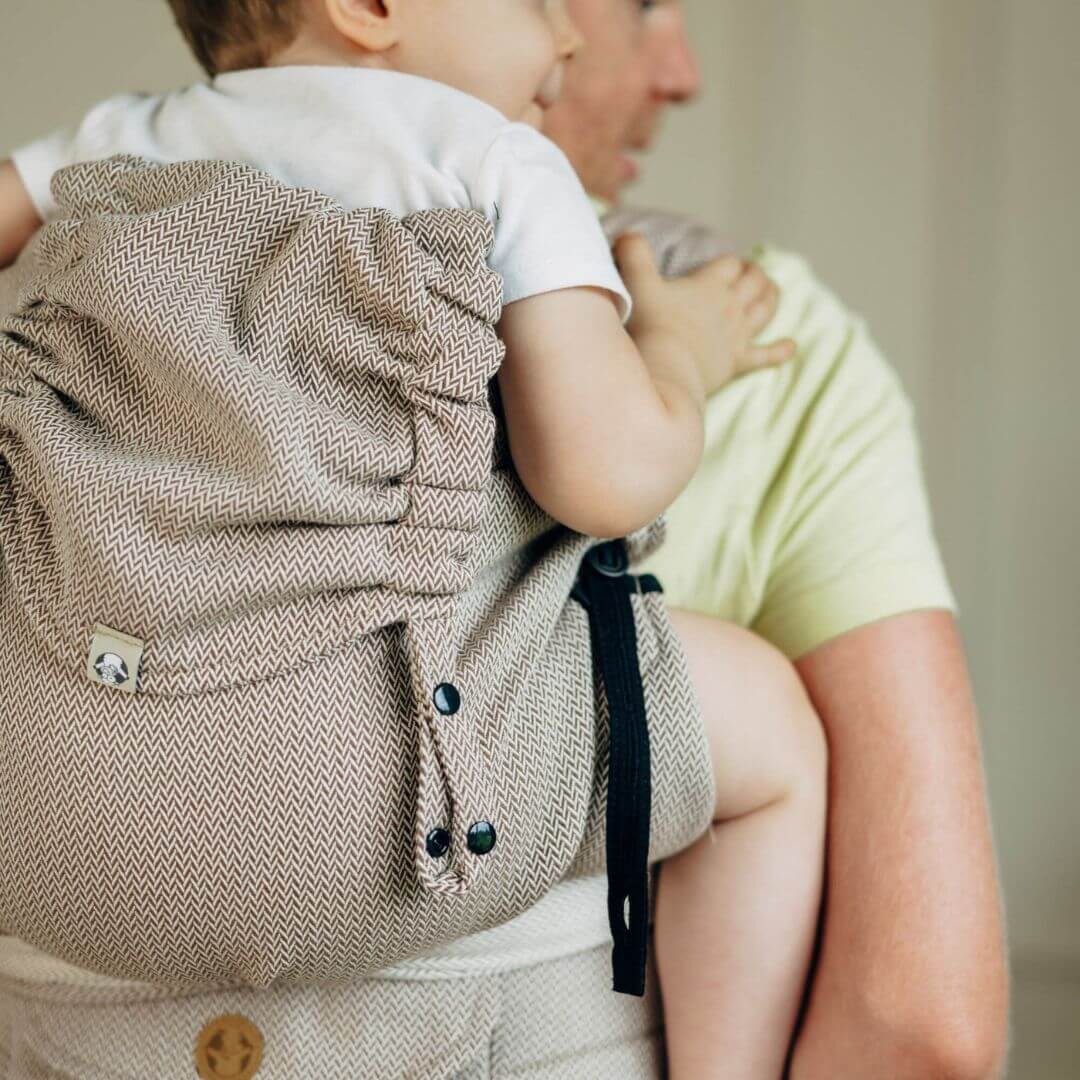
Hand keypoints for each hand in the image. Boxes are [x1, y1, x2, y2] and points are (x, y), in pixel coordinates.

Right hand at [614, 232, 796, 397]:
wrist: (665, 369)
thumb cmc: (651, 326)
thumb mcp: (637, 284)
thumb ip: (634, 254)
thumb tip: (627, 234)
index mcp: (709, 285)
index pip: (729, 264)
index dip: (730, 263)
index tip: (727, 265)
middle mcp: (730, 306)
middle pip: (754, 282)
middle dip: (756, 275)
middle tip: (753, 275)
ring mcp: (737, 335)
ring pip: (765, 310)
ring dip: (770, 299)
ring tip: (771, 293)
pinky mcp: (738, 362)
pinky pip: (766, 355)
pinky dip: (780, 351)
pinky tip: (791, 346)